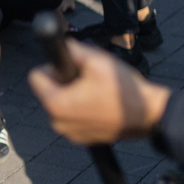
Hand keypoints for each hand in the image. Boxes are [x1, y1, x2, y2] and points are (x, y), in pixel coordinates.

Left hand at [29, 40, 170, 144]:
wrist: (148, 115)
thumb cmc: (123, 89)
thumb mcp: (96, 60)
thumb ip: (71, 49)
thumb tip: (60, 45)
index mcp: (56, 104)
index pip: (35, 76)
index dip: (54, 66)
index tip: (74, 67)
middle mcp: (57, 122)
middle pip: (49, 90)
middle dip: (65, 81)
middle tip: (90, 79)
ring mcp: (69, 133)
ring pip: (61, 102)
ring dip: (74, 94)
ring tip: (98, 91)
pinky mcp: (81, 138)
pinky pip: (72, 116)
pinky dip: (82, 108)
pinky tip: (102, 103)